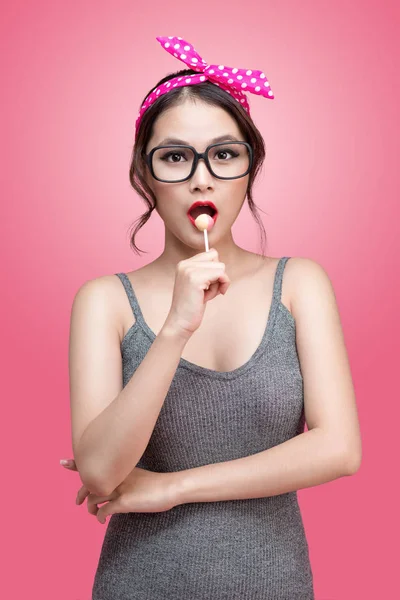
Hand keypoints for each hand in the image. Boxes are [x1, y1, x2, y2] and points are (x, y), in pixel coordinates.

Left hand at [60, 458, 180, 523]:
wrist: (170, 487)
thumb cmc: (156, 483)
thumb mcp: (138, 475)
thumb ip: (124, 478)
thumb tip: (114, 487)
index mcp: (120, 468)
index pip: (95, 462)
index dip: (76, 463)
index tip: (62, 462)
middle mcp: (117, 476)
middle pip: (89, 481)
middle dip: (80, 492)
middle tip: (77, 502)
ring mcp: (120, 488)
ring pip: (94, 496)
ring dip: (90, 507)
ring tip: (93, 513)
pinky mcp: (124, 502)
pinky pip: (104, 510)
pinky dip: (99, 517)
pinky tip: (101, 521)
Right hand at [164, 247, 229, 337]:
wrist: (180, 322)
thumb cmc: (191, 306)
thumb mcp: (198, 284)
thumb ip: (206, 270)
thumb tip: (219, 259)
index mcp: (184, 264)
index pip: (211, 253)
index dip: (215, 270)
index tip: (207, 284)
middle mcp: (185, 264)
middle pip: (217, 259)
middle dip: (217, 277)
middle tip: (205, 291)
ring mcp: (189, 270)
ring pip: (220, 267)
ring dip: (218, 283)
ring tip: (204, 295)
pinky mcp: (195, 279)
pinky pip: (221, 274)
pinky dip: (220, 287)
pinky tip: (207, 297)